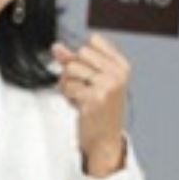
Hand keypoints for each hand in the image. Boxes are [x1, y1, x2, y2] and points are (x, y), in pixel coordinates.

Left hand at [52, 34, 130, 175]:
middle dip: (74, 70)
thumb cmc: (101, 108)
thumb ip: (75, 60)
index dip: (83, 55)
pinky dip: (68, 95)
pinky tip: (79, 104)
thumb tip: (57, 47)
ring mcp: (107, 86)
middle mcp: (117, 74)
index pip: (94, 40)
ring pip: (71, 69)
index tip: (90, 72)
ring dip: (69, 83)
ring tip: (80, 95)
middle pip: (80, 53)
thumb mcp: (93, 80)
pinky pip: (67, 86)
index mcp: (121, 66)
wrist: (105, 139)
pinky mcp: (93, 99)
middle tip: (84, 86)